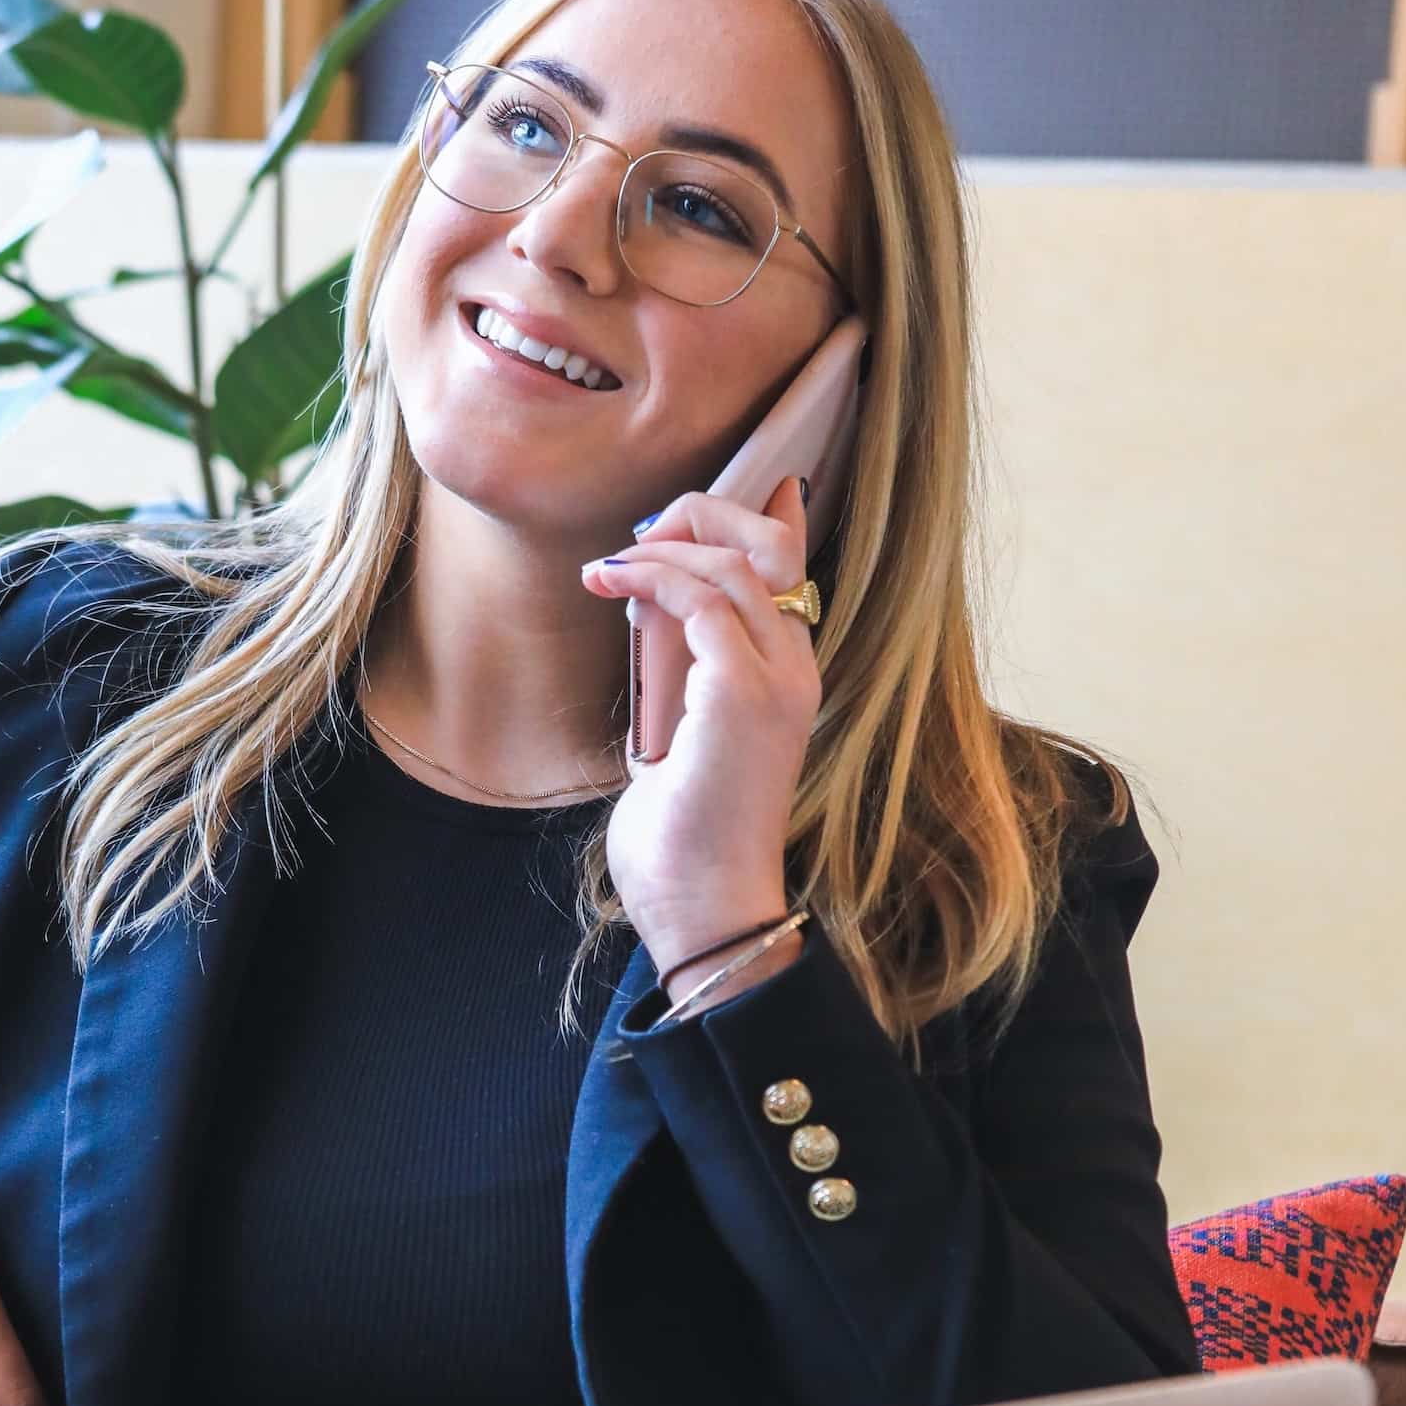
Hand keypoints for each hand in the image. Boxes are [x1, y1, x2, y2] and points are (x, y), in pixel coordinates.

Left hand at [586, 475, 818, 969]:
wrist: (704, 907)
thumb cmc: (686, 841)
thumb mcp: (680, 737)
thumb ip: (680, 675)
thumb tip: (652, 617)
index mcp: (788, 681)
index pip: (790, 569)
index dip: (758, 517)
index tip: (696, 499)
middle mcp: (796, 671)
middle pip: (764, 547)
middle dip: (694, 519)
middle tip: (632, 542)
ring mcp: (777, 681)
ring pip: (732, 561)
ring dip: (660, 547)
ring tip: (609, 568)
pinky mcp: (742, 694)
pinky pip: (700, 598)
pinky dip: (651, 577)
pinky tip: (609, 583)